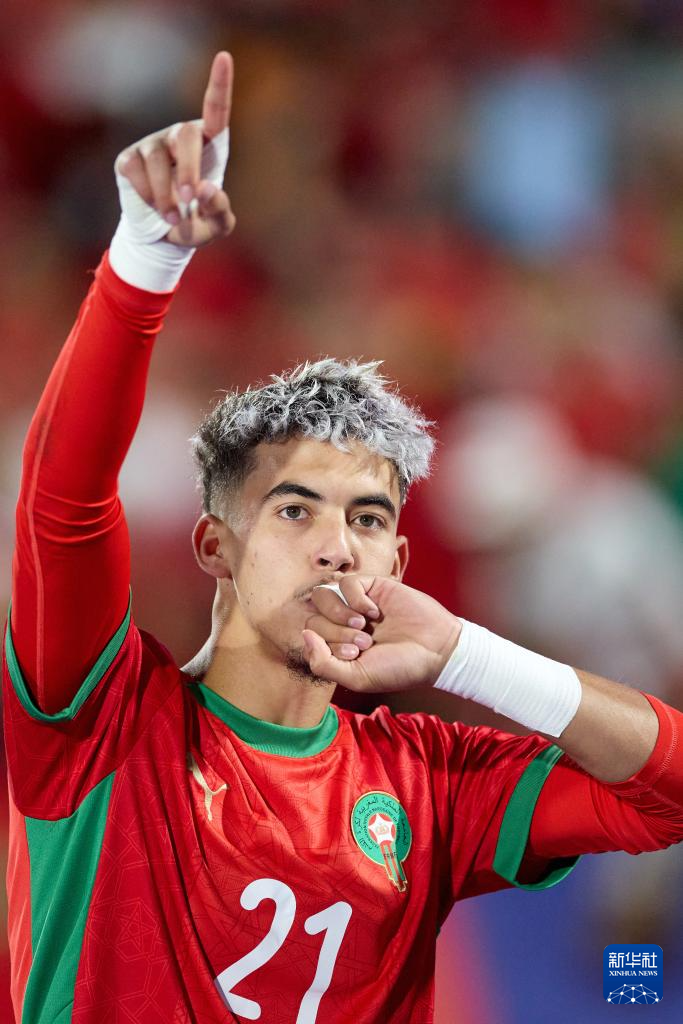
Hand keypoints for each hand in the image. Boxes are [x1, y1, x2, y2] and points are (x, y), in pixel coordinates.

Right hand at [115, 51, 235, 246]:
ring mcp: (152, 145)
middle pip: (185, 136)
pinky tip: (154, 208)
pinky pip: (136, 171)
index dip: (219, 84)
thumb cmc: (195, 223)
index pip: (216, 110)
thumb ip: (220, 211)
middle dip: (187, 169)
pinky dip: (147, 195)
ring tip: (171, 218)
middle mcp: (179, 137)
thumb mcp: (215, 226)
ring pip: (157, 159)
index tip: (224, 57)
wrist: (161, 238)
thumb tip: (206, 190)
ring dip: (165, 193)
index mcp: (209, 146)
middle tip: (189, 199)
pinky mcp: (129, 159)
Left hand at [301, 575, 461, 692]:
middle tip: (364, 644)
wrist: (437, 651)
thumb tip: (304, 635)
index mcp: (336, 646)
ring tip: (363, 626)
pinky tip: (373, 611)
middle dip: (335, 633)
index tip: (354, 656)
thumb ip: (323, 663)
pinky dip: (355, 598)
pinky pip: (346, 582)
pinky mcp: (372, 586)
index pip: (309, 638)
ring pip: (322, 596)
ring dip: (338, 613)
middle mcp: (341, 624)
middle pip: (313, 618)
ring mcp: (355, 604)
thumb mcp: (357, 677)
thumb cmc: (398, 668)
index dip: (325, 647)